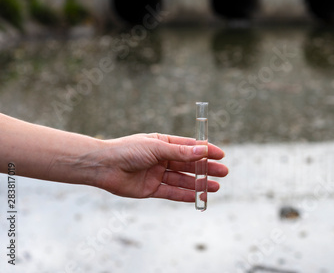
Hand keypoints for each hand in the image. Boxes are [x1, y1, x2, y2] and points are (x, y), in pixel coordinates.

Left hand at [92, 133, 227, 201]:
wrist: (103, 166)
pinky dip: (185, 195)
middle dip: (206, 168)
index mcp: (163, 143)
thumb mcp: (157, 148)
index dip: (205, 151)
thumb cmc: (128, 150)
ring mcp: (157, 174)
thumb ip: (180, 152)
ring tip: (215, 187)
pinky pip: (171, 193)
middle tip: (223, 172)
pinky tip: (198, 196)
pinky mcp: (151, 189)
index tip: (220, 154)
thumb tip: (203, 152)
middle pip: (189, 164)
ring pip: (183, 180)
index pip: (189, 147)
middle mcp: (162, 159)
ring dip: (199, 183)